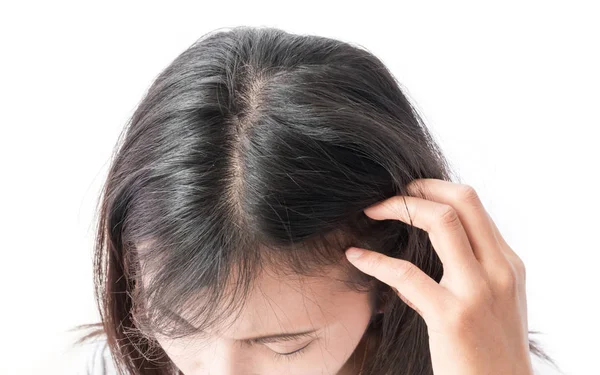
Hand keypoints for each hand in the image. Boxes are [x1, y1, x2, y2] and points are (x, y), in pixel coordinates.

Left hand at [345, 179, 533, 374]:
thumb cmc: (490, 354)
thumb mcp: (491, 307)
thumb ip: (462, 279)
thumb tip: (413, 269)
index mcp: (508, 264)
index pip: (474, 206)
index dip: (436, 190)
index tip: (408, 193)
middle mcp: (499, 269)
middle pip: (462, 200)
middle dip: (420, 187)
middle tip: (389, 193)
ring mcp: (477, 291)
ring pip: (441, 221)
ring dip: (400, 208)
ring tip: (371, 211)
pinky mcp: (452, 316)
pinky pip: (406, 274)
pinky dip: (375, 260)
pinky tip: (356, 256)